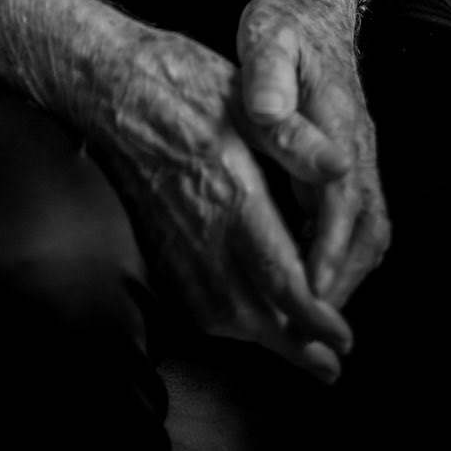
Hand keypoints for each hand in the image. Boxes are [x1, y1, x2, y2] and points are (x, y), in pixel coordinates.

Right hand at [95, 24, 354, 382]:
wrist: (107, 86)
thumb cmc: (180, 83)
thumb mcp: (247, 93)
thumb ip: (294, 139)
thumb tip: (340, 167)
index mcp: (231, 194)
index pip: (279, 276)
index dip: (314, 316)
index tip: (342, 338)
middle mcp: (201, 230)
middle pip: (251, 312)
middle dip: (294, 346)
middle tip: (329, 367)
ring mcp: (172, 241)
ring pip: (219, 314)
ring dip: (260, 340)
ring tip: (297, 353)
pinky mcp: (154, 243)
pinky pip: (190, 299)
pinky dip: (222, 322)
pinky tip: (242, 321)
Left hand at [236, 0, 389, 308]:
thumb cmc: (282, 23)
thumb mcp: (266, 47)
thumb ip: (276, 98)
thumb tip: (311, 155)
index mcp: (338, 127)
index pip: (341, 207)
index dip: (328, 257)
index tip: (310, 298)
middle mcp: (358, 146)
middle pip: (367, 230)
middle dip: (342, 280)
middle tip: (308, 322)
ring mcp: (360, 151)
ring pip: (370, 226)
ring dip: (346, 268)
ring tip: (310, 304)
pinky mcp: (353, 153)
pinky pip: (360, 213)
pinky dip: (343, 247)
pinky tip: (310, 260)